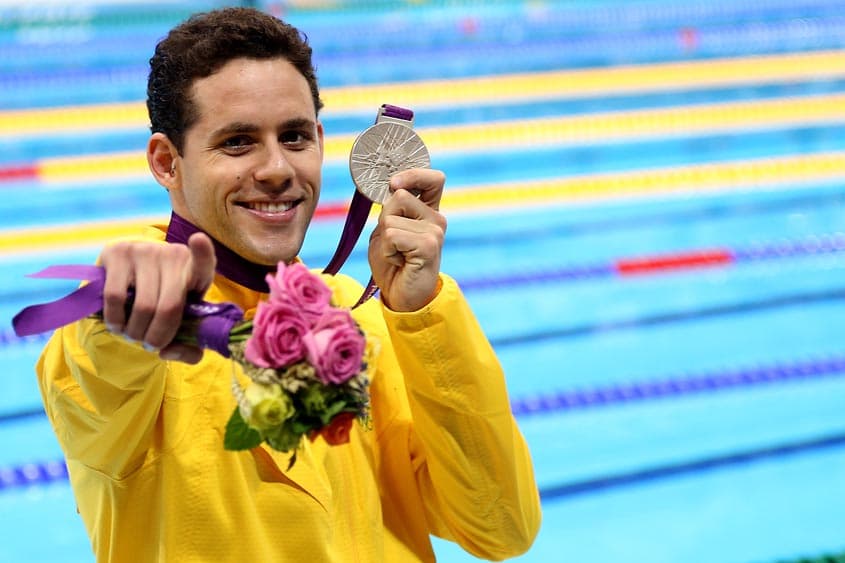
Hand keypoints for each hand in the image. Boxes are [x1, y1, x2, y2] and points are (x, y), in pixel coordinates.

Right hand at [99, 232, 215, 362]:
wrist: (129, 282)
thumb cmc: (163, 305)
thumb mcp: (182, 325)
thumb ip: (187, 347)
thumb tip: (167, 352)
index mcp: (198, 271)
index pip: (204, 261)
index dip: (202, 252)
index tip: (197, 240)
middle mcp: (173, 255)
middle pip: (169, 307)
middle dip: (157, 337)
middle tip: (150, 344)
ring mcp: (145, 251)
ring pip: (143, 306)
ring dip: (135, 332)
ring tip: (133, 334)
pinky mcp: (118, 252)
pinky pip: (116, 297)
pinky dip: (116, 320)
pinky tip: (117, 325)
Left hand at [368, 168, 446, 311]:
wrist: (402, 297)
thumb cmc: (393, 263)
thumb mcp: (387, 230)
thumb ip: (391, 209)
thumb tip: (392, 188)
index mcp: (429, 211)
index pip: (434, 179)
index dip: (413, 174)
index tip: (394, 183)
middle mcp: (436, 219)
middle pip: (399, 195)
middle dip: (385, 217)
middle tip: (394, 243)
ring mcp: (435, 232)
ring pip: (390, 218)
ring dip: (384, 239)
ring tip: (397, 254)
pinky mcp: (428, 246)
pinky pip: (392, 235)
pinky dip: (387, 250)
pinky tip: (399, 262)